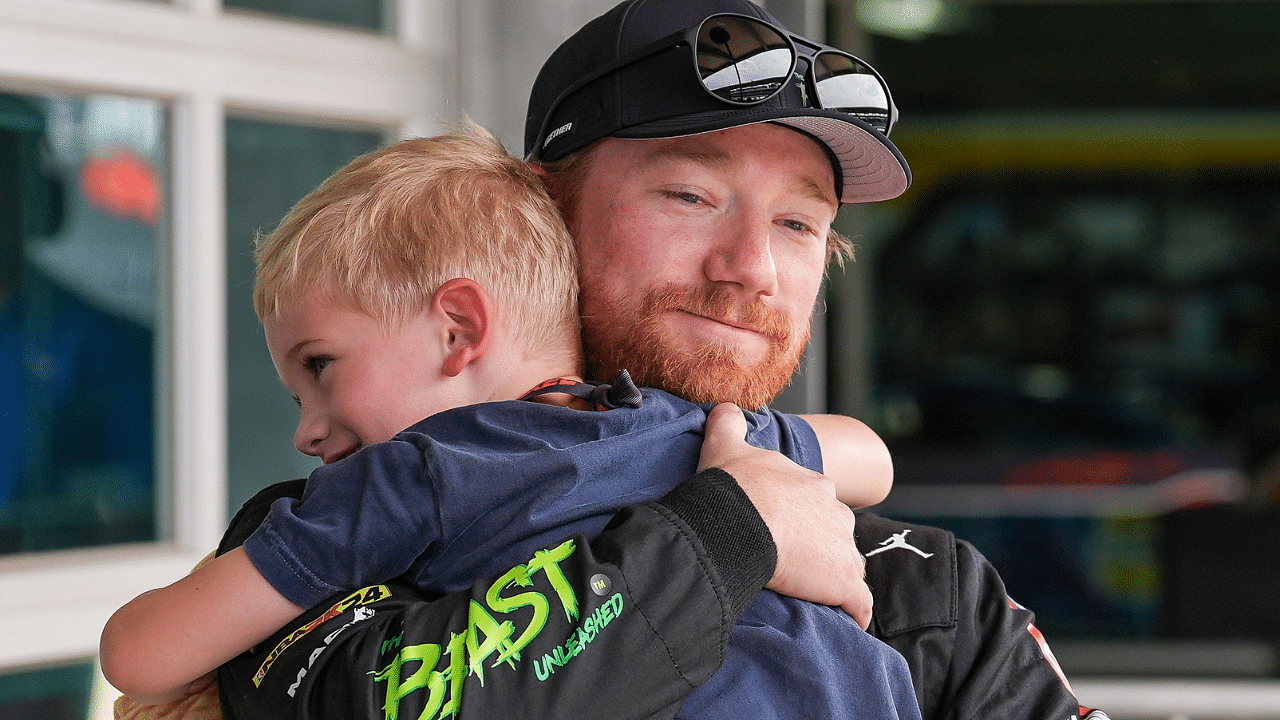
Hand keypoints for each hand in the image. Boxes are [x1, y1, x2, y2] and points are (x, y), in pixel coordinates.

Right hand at [698, 403, 871, 628]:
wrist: (736, 521)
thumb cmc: (731, 487)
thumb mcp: (725, 445)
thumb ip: (728, 424)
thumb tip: (724, 407)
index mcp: (815, 485)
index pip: (817, 504)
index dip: (800, 519)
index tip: (782, 530)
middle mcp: (836, 512)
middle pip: (835, 533)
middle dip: (821, 548)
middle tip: (793, 563)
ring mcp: (842, 547)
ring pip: (847, 565)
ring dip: (834, 577)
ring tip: (811, 592)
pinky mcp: (843, 582)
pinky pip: (859, 602)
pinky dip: (855, 611)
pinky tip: (845, 619)